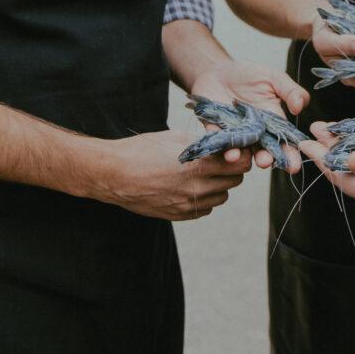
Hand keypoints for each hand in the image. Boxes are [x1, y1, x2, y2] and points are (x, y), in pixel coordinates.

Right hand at [92, 129, 250, 220]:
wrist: (113, 174)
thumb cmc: (142, 149)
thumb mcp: (175, 138)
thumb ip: (203, 144)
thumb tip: (223, 144)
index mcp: (197, 165)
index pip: (239, 165)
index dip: (241, 156)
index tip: (237, 150)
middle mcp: (196, 188)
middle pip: (234, 182)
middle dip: (232, 169)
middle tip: (223, 160)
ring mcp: (187, 204)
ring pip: (222, 197)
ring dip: (220, 185)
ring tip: (206, 173)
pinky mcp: (178, 215)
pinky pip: (205, 209)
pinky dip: (206, 198)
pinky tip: (193, 186)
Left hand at [189, 59, 307, 170]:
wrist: (218, 70)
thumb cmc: (249, 74)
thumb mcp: (273, 77)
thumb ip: (290, 90)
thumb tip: (300, 107)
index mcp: (272, 121)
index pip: (284, 141)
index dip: (290, 155)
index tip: (293, 166)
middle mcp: (255, 133)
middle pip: (262, 151)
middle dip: (265, 159)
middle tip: (265, 161)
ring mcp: (235, 133)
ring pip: (239, 151)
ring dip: (238, 157)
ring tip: (237, 156)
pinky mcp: (215, 129)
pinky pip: (216, 140)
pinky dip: (218, 144)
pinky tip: (221, 145)